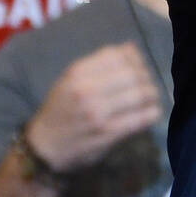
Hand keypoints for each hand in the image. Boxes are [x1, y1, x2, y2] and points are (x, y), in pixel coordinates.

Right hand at [24, 42, 162, 173]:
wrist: (43, 147)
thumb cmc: (60, 110)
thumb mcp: (69, 81)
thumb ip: (98, 64)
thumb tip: (131, 48)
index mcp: (77, 73)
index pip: (117, 55)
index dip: (135, 58)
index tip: (139, 66)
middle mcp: (87, 90)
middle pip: (132, 74)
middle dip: (146, 77)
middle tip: (148, 84)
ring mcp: (98, 112)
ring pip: (140, 94)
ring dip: (152, 94)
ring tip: (152, 98)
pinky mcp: (108, 133)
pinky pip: (140, 118)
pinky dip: (152, 113)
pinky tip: (152, 112)